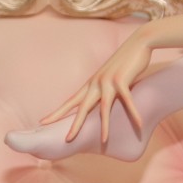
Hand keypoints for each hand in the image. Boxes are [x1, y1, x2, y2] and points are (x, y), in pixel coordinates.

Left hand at [42, 29, 153, 144]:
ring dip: (105, 125)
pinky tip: (138, 124)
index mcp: (91, 83)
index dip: (58, 112)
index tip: (43, 122)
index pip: (71, 101)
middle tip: (66, 139)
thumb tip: (99, 102)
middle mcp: (96, 83)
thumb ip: (102, 88)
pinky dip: (133, 113)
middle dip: (74, 124)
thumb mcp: (108, 76)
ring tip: (105, 141)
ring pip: (104, 108)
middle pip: (82, 107)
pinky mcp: (123, 80)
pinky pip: (127, 100)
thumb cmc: (124, 61)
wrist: (138, 42)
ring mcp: (109, 81)